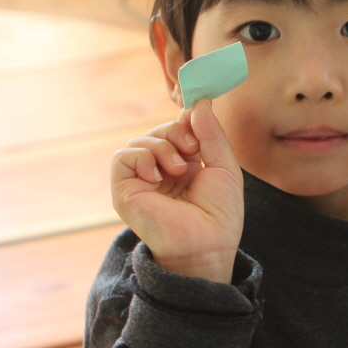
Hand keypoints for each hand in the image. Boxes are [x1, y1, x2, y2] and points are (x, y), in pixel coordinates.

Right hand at [111, 100, 243, 283]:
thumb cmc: (219, 214)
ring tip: (179, 170)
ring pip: (140, 141)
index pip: (176, 128)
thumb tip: (198, 102)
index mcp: (184, 165)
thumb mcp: (224, 166)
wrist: (206, 245)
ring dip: (162, 147)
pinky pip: (123, 157)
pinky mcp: (124, 190)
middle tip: (192, 149)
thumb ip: (211, 133)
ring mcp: (141, 181)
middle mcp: (161, 171)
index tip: (194, 102)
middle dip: (176, 132)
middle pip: (159, 130)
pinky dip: (142, 157)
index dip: (184, 116)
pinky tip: (158, 175)